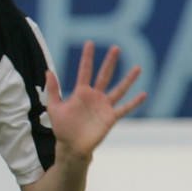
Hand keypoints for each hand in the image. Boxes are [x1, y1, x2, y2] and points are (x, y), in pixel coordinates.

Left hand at [46, 41, 145, 158]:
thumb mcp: (54, 107)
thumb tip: (48, 71)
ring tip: (138, 67)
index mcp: (81, 92)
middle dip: (110, 62)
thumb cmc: (62, 128)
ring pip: (119, 89)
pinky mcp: (111, 118)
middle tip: (116, 48)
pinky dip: (134, 102)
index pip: (85, 71)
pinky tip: (143, 94)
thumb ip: (52, 90)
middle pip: (104, 75)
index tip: (90, 43)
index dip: (87, 57)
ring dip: (128, 79)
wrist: (71, 147)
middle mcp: (95, 96)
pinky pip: (124, 108)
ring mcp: (104, 106)